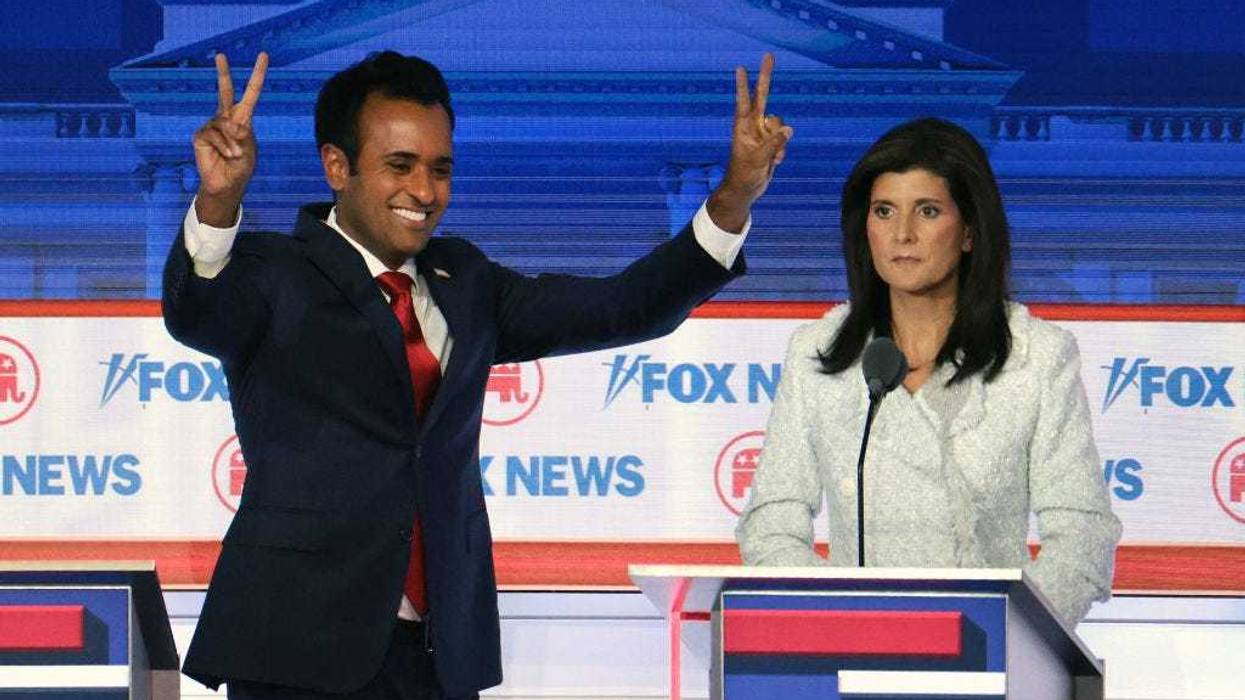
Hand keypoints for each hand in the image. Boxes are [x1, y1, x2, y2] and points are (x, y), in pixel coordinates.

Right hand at [193, 52, 267, 226]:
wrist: (228, 184)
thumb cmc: (241, 167)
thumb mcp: (249, 149)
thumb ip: (243, 134)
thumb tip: (232, 124)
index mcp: (243, 118)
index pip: (250, 93)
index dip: (257, 75)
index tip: (263, 56)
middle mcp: (226, 118)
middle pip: (225, 91)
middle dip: (223, 73)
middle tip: (220, 55)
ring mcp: (212, 125)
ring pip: (224, 124)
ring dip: (233, 142)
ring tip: (235, 155)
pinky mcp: (200, 135)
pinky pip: (214, 134)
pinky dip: (224, 145)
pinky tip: (227, 155)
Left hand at [707, 53, 793, 232]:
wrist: (747, 189)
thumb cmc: (744, 174)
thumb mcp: (758, 158)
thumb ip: (774, 142)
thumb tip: (789, 129)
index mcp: (743, 127)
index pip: (744, 101)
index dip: (743, 85)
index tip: (740, 68)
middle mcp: (753, 125)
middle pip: (763, 96)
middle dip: (766, 76)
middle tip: (768, 55)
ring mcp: (763, 132)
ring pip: (780, 124)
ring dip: (780, 141)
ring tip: (773, 158)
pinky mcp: (771, 142)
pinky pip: (784, 139)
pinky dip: (782, 150)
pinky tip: (774, 162)